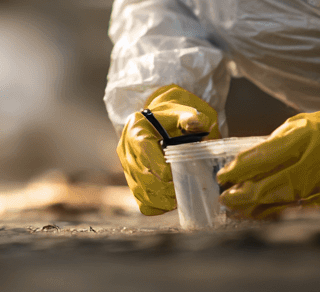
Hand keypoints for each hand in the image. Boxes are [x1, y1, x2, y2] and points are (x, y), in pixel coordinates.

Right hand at [117, 85, 218, 214]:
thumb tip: (194, 123)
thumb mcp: (183, 113)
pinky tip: (170, 203)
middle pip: (140, 174)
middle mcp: (125, 148)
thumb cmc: (174, 119)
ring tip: (178, 200)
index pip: (143, 150)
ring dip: (159, 200)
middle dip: (162, 187)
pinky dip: (155, 206)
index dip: (160, 167)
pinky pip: (140, 200)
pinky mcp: (131, 179)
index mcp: (136, 129)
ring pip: (139, 191)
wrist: (163, 122)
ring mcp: (126, 166)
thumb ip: (190, 118)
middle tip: (181, 190)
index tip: (176, 175)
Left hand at [217, 86, 319, 218]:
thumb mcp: (309, 124)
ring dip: (261, 208)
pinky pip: (307, 209)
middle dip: (244, 195)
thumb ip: (282, 142)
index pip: (261, 156)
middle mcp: (315, 159)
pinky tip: (270, 215)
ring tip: (241, 210)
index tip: (223, 176)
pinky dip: (286, 212)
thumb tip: (254, 160)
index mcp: (303, 135)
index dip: (238, 170)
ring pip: (287, 200)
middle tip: (226, 200)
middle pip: (270, 184)